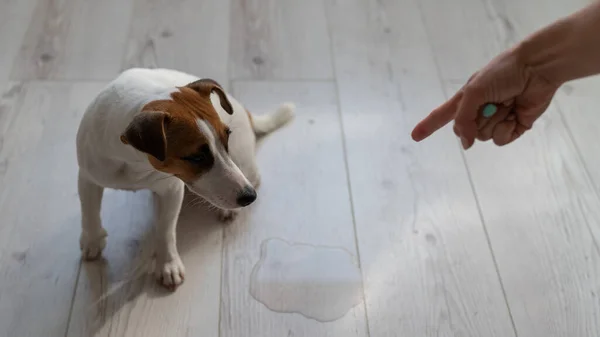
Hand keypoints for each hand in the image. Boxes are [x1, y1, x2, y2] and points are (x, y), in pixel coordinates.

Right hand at [411, 46, 559, 148]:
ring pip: (484, 137)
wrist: (537, 68)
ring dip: (494, 121)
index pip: (442, 116)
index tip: (414, 136)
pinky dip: (508, 129)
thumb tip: (466, 144)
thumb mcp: (474, 92)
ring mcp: (497, 119)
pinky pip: (502, 140)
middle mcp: (479, 111)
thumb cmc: (503, 73)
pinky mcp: (515, 126)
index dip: (428, 126)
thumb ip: (464, 119)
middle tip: (492, 102)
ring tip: (507, 103)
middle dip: (477, 119)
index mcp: (466, 98)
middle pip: (466, 131)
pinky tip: (516, 114)